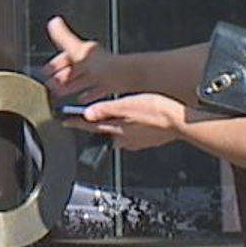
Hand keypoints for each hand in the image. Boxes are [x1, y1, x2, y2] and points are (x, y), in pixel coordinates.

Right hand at [43, 16, 120, 100]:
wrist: (126, 77)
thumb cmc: (105, 64)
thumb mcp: (79, 51)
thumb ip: (64, 38)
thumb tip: (54, 22)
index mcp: (86, 52)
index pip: (66, 56)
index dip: (55, 64)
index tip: (45, 71)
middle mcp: (93, 62)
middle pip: (74, 69)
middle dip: (61, 76)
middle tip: (50, 84)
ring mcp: (100, 74)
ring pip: (82, 80)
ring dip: (71, 86)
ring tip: (60, 93)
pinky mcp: (108, 85)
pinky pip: (94, 90)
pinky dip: (87, 94)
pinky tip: (82, 99)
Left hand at [70, 93, 187, 150]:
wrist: (181, 121)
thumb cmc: (158, 112)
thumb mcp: (127, 104)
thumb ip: (105, 109)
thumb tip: (87, 113)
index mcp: (117, 129)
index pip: (90, 127)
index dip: (75, 123)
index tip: (65, 121)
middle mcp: (124, 139)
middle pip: (102, 132)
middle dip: (93, 125)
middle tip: (85, 117)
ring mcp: (136, 142)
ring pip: (117, 134)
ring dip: (111, 126)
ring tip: (110, 116)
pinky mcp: (147, 141)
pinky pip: (130, 136)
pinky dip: (126, 129)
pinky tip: (132, 122)